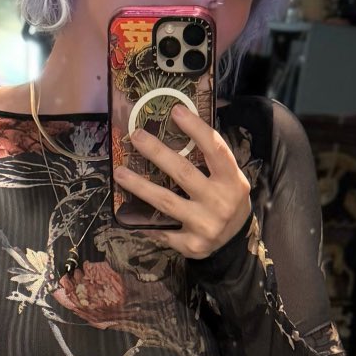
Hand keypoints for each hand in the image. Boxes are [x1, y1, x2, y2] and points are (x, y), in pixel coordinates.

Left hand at [111, 103, 252, 259]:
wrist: (234, 242)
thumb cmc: (227, 200)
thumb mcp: (229, 179)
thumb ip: (211, 159)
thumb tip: (179, 124)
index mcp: (232, 181)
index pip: (215, 149)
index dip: (196, 129)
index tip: (175, 111)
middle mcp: (220, 202)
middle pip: (183, 172)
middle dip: (157, 152)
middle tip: (136, 136)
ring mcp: (205, 225)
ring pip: (166, 201)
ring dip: (140, 185)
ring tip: (120, 172)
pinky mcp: (191, 244)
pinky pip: (163, 230)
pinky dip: (146, 221)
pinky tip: (129, 213)